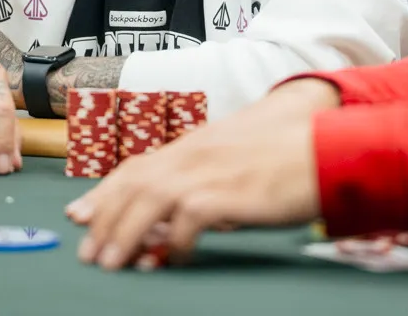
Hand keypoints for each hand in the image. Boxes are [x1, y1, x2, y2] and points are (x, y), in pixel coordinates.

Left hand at [65, 78, 340, 269]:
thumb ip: (206, 182)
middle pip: (134, 183)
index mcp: (195, 145)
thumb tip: (179, 218)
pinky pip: (188, 217)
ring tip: (110, 263)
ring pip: (149, 198)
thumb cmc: (288, 158)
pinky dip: (173, 240)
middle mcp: (195, 153)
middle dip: (104, 217)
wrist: (328, 146)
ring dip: (124, 232)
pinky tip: (171, 258)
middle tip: (87, 251)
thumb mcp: (237, 162)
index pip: (136, 165)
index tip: (79, 214)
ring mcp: (211, 170)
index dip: (104, 191)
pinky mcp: (231, 191)